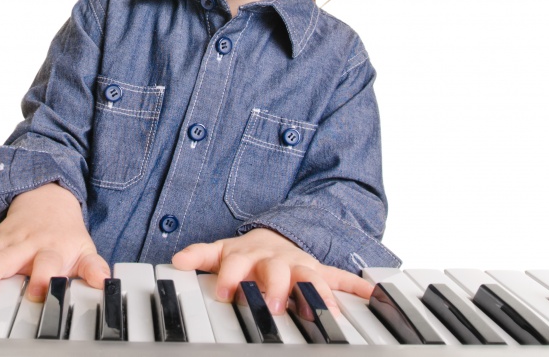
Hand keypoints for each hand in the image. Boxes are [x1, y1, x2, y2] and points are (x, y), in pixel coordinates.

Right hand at [0, 183, 109, 301]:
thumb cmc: (66, 233)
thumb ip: (93, 268)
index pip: (48, 265)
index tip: (37, 292)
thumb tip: (104, 282)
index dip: (44, 278)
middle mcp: (25, 245)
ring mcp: (4, 242)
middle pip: (6, 259)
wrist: (50, 197)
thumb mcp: (85, 249)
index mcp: (51, 249)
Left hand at [171, 227, 372, 313]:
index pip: (238, 265)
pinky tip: (372, 293)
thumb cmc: (245, 254)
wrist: (274, 237)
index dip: (231, 278)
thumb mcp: (219, 251)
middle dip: (275, 288)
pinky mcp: (320, 272)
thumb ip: (199, 255)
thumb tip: (176, 260)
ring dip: (317, 292)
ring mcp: (299, 266)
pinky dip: (357, 285)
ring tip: (327, 310)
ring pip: (311, 276)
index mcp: (248, 256)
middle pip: (276, 272)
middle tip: (274, 305)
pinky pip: (341, 277)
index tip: (227, 294)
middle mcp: (275, 260)